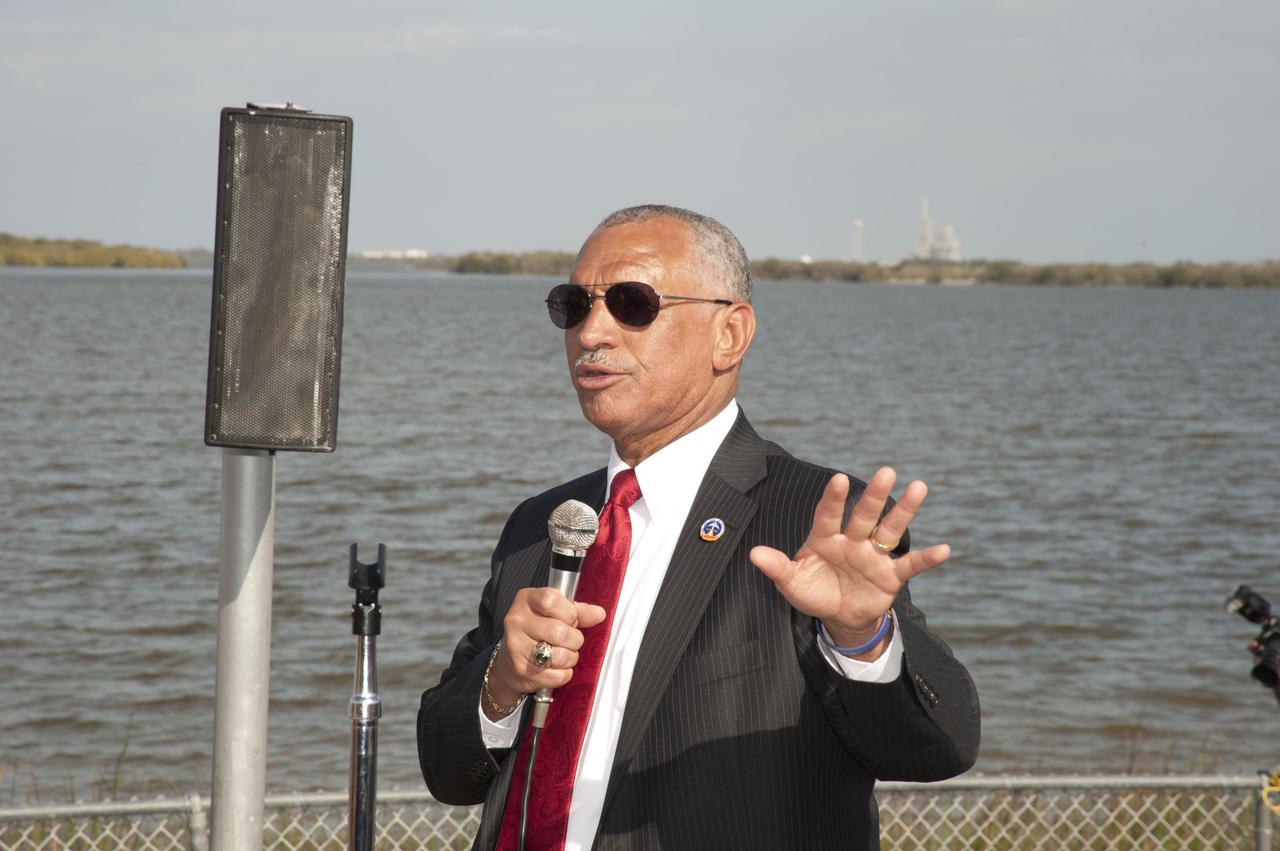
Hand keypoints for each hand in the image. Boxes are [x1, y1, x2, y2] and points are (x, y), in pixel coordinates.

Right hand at [483, 587, 605, 719]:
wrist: (509, 662)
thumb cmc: (536, 632)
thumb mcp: (555, 613)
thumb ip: (578, 612)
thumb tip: (598, 614)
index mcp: (526, 600)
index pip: (552, 600)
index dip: (569, 613)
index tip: (571, 619)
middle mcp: (517, 621)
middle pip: (559, 631)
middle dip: (574, 639)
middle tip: (571, 641)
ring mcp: (516, 646)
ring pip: (559, 655)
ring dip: (570, 658)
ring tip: (564, 654)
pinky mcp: (521, 670)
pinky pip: (556, 676)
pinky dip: (564, 674)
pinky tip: (557, 668)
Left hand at [749, 467, 949, 657]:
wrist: (839, 616)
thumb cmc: (813, 591)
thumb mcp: (791, 583)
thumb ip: (776, 567)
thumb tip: (753, 554)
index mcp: (825, 538)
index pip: (829, 514)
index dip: (834, 498)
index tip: (839, 480)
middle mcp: (852, 540)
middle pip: (865, 514)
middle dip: (875, 495)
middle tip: (887, 471)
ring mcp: (873, 555)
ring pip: (890, 529)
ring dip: (905, 510)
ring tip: (919, 487)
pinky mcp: (890, 575)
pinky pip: (911, 565)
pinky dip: (927, 558)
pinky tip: (945, 549)